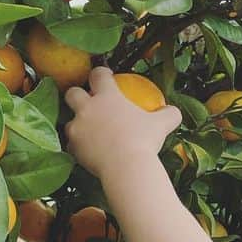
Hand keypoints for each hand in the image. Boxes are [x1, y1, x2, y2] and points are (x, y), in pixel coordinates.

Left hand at [63, 67, 180, 180]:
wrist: (126, 167)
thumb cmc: (144, 142)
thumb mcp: (162, 125)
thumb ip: (168, 114)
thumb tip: (173, 111)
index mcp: (107, 96)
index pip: (98, 75)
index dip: (101, 73)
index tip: (106, 77)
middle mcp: (88, 108)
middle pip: (73, 93)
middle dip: (76, 94)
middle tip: (87, 102)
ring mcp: (78, 127)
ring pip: (69, 121)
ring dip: (76, 124)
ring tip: (88, 132)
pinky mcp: (73, 147)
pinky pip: (71, 144)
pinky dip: (78, 147)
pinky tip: (87, 152)